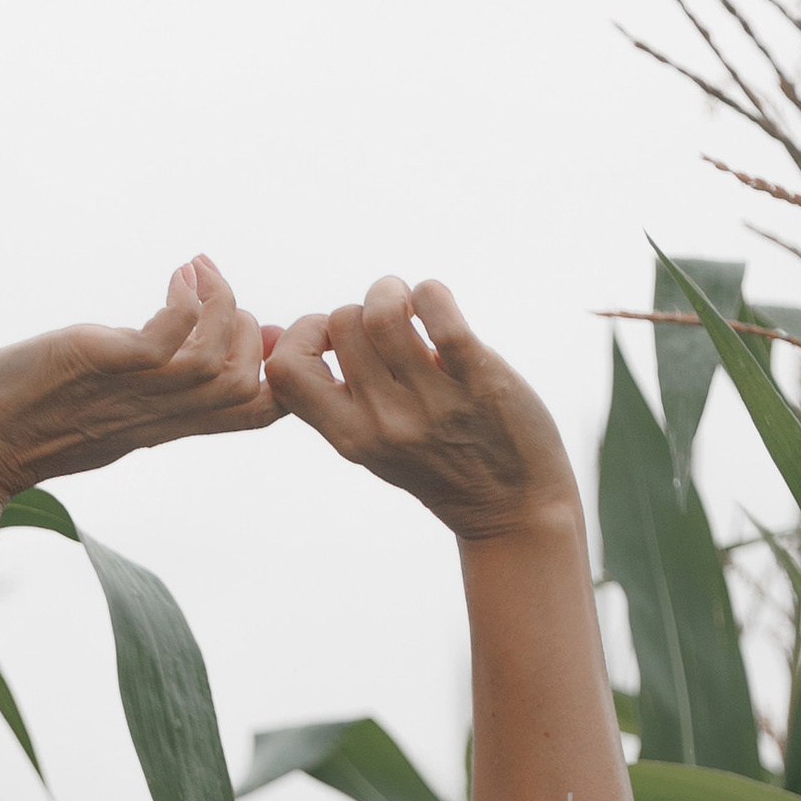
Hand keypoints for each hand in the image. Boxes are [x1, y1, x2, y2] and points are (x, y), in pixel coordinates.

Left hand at [0, 256, 276, 496]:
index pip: (257, 413)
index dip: (281, 373)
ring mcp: (134, 392)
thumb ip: (154, 376)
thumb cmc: (30, 418)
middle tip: (214, 290)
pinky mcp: (105, 366)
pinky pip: (170, 339)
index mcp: (165, 423)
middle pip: (251, 387)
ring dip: (222, 306)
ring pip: (219, 366)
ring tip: (196, 270)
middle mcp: (158, 414)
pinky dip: (185, 301)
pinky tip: (175, 276)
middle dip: (251, 330)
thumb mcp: (109, 398)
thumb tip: (187, 331)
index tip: (265, 329)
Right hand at [264, 277, 577, 544]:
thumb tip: (328, 325)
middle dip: (363, 307)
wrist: (514, 509)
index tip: (332, 336)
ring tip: (411, 304)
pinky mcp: (479, 380)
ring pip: (383, 311)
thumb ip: (349, 400)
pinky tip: (438, 306)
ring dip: (394, 291)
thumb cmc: (442, 466)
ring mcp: (431, 402)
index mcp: (352, 438)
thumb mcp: (378, 448)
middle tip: (390, 321)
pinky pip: (438, 310)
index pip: (286, 372)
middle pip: (343, 323)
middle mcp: (385, 422)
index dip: (303, 334)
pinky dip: (432, 293)